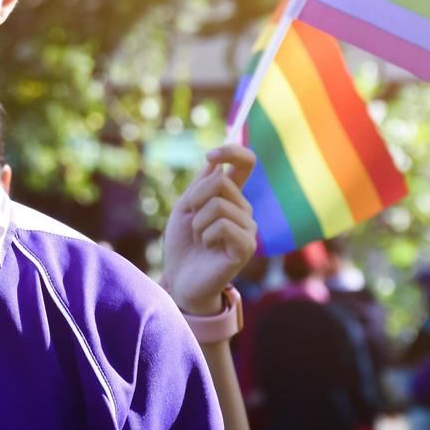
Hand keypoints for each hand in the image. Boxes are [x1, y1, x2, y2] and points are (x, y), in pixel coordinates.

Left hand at [162, 145, 257, 316]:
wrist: (180, 278)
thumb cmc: (183, 244)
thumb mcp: (186, 207)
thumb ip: (202, 184)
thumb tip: (216, 161)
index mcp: (232, 197)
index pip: (245, 163)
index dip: (231, 151)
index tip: (210, 156)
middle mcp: (245, 210)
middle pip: (221, 182)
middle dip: (195, 198)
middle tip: (192, 220)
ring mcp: (249, 228)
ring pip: (219, 204)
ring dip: (198, 221)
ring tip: (200, 238)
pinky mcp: (246, 246)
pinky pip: (222, 225)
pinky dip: (206, 234)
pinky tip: (207, 247)